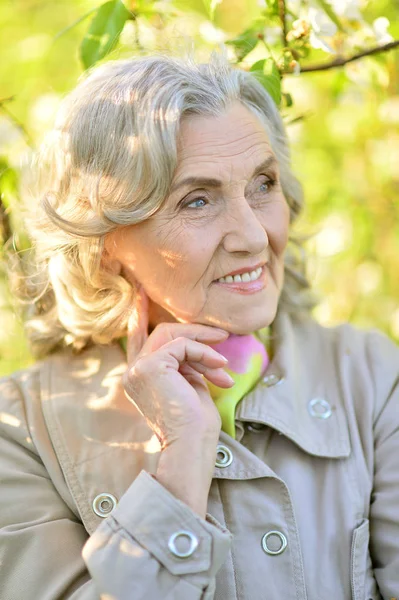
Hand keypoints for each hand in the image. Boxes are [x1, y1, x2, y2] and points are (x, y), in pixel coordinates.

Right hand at [122, 287, 233, 450]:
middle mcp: (132, 372)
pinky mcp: (151, 366)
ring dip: (204, 345)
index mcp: (139, 378)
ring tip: (224, 364)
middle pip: (164, 335)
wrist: (192, 446)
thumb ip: (186, 363)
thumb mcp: (190, 385)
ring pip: (174, 336)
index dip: (139, 316)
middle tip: (223, 336)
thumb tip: (200, 345)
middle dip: (196, 333)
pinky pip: (183, 345)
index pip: (137, 339)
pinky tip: (219, 368)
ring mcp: (138, 369)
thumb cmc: (195, 424)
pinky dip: (205, 353)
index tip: (140, 293)